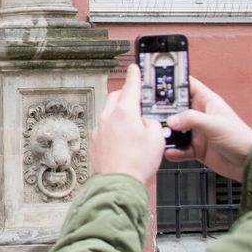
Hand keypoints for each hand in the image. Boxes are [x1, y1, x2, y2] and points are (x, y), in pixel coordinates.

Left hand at [90, 64, 164, 182]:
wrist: (118, 183)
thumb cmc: (137, 163)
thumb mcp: (157, 138)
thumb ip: (152, 123)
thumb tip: (145, 122)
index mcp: (125, 111)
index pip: (130, 86)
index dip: (134, 75)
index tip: (134, 68)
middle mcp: (108, 117)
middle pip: (116, 97)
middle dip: (126, 95)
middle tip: (137, 101)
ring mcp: (99, 129)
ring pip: (109, 112)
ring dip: (119, 114)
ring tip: (132, 127)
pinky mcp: (94, 141)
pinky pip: (104, 127)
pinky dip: (113, 128)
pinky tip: (122, 140)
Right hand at [164, 76, 251, 180]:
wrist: (248, 163)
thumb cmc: (239, 138)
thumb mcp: (214, 124)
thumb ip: (191, 119)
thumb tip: (171, 120)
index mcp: (207, 102)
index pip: (187, 86)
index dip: (173, 82)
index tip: (156, 81)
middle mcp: (200, 115)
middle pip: (176, 108)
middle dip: (164, 110)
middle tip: (150, 112)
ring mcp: (197, 132)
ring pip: (175, 129)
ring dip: (167, 132)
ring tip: (160, 134)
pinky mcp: (196, 147)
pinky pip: (180, 147)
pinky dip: (174, 150)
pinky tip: (170, 151)